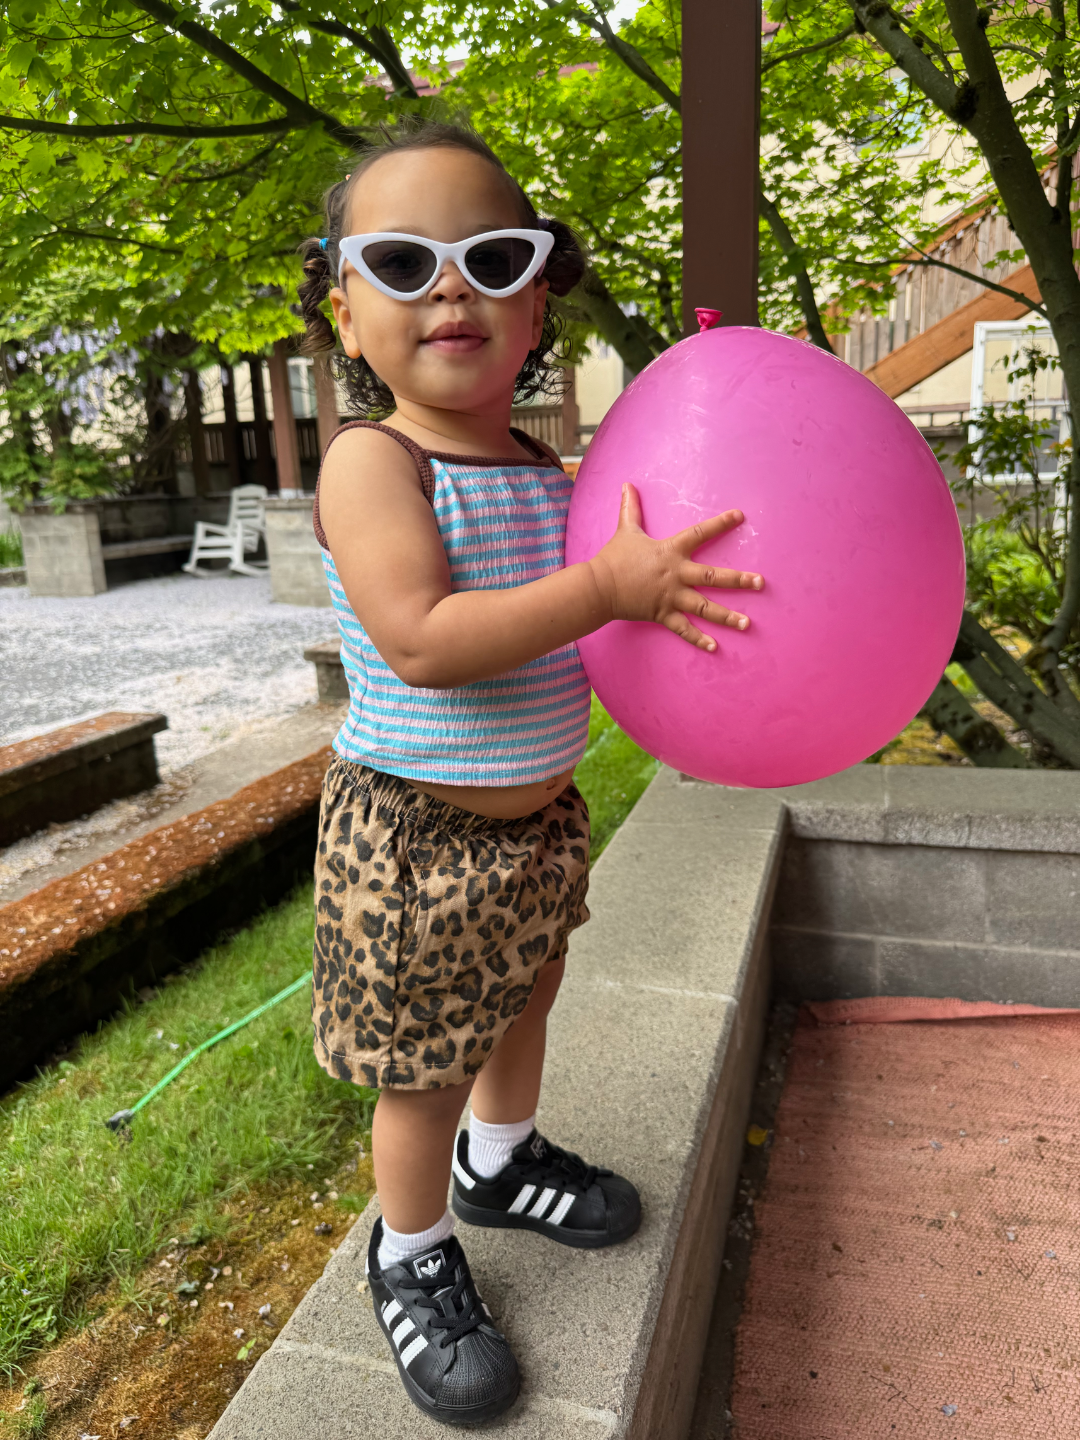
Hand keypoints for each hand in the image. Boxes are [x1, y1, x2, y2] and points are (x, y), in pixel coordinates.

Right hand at [587, 483, 762, 651]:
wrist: (598, 587)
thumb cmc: (613, 557)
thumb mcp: (625, 529)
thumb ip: (631, 507)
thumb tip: (627, 484)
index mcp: (671, 551)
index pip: (700, 533)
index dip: (720, 524)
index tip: (740, 516)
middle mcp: (676, 575)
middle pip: (713, 578)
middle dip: (738, 580)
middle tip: (760, 583)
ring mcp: (671, 597)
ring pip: (704, 608)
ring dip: (727, 616)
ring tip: (747, 623)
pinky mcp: (662, 615)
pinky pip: (684, 629)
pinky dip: (698, 639)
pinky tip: (715, 647)